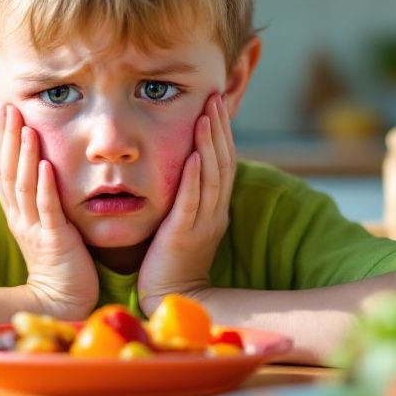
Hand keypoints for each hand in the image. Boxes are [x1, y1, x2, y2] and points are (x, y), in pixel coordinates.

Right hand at [0, 104, 97, 319]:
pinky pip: (47, 210)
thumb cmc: (60, 260)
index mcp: (17, 212)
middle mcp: (20, 217)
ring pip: (24, 186)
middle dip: (8, 139)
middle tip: (10, 107)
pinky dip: (45, 186)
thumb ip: (41, 197)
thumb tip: (41, 166)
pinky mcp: (53, 240)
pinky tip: (46, 165)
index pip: (5, 169)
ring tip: (26, 128)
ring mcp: (34, 228)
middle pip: (8, 171)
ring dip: (24, 156)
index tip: (7, 111)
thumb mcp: (45, 223)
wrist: (62, 300)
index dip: (3, 140)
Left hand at [137, 93, 235, 314]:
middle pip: (222, 163)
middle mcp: (215, 212)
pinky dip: (193, 178)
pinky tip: (192, 156)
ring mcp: (202, 224)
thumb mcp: (185, 222)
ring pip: (211, 178)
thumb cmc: (171, 261)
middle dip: (219, 129)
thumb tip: (185, 166)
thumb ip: (188, 196)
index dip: (222, 133)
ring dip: (208, 145)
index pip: (223, 162)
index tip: (216, 104)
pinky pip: (192, 203)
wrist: (172, 298)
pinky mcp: (184, 235)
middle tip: (215, 97)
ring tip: (205, 115)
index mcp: (216, 208)